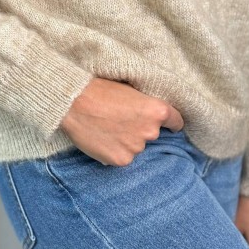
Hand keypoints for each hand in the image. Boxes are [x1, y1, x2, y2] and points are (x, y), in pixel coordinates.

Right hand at [60, 76, 184, 165]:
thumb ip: (144, 105)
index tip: (166, 124)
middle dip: (141, 129)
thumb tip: (149, 115)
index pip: (176, 121)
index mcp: (156, 111)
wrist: (73, 102)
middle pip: (152, 134)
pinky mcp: (121, 160)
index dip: (170, 122)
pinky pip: (122, 156)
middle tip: (121, 120)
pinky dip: (114, 150)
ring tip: (107, 128)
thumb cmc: (98, 89)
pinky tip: (102, 138)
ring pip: (136, 146)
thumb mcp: (129, 89)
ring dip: (127, 141)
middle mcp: (150, 132)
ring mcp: (136, 148)